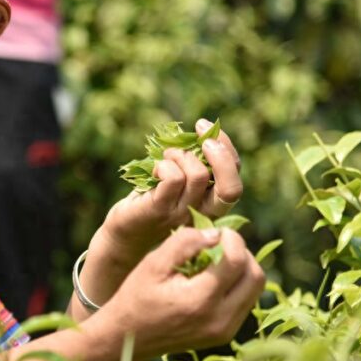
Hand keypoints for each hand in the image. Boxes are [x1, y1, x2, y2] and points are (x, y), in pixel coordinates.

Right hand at [97, 227, 263, 356]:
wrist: (125, 339)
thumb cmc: (135, 297)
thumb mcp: (153, 264)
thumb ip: (184, 243)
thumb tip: (215, 234)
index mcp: (200, 300)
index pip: (237, 260)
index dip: (232, 238)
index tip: (216, 231)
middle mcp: (219, 319)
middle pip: (255, 276)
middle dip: (242, 252)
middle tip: (219, 244)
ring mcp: (225, 331)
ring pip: (255, 290)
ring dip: (241, 268)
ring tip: (215, 260)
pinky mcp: (225, 335)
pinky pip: (245, 302)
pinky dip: (236, 285)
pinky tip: (212, 279)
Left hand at [101, 118, 241, 261]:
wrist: (125, 234)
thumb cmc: (154, 200)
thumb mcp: (179, 181)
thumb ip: (194, 164)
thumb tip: (201, 132)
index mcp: (212, 204)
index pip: (236, 177)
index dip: (227, 147)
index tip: (203, 127)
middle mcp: (203, 212)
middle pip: (231, 188)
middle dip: (221, 154)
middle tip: (199, 135)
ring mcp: (182, 213)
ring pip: (198, 175)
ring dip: (181, 154)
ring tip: (166, 156)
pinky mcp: (160, 209)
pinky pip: (173, 178)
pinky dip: (165, 165)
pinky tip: (155, 169)